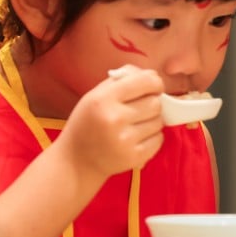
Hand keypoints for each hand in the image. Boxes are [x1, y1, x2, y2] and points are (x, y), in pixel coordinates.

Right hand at [55, 65, 165, 179]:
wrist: (76, 160)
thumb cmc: (88, 123)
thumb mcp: (94, 96)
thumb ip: (121, 80)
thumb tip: (151, 75)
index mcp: (103, 99)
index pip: (146, 82)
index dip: (155, 82)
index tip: (154, 87)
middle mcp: (114, 119)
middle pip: (155, 103)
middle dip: (152, 103)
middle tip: (139, 109)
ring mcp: (125, 140)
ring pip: (159, 121)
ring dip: (152, 121)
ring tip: (135, 125)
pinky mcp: (134, 157)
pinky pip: (159, 139)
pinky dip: (153, 137)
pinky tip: (137, 138)